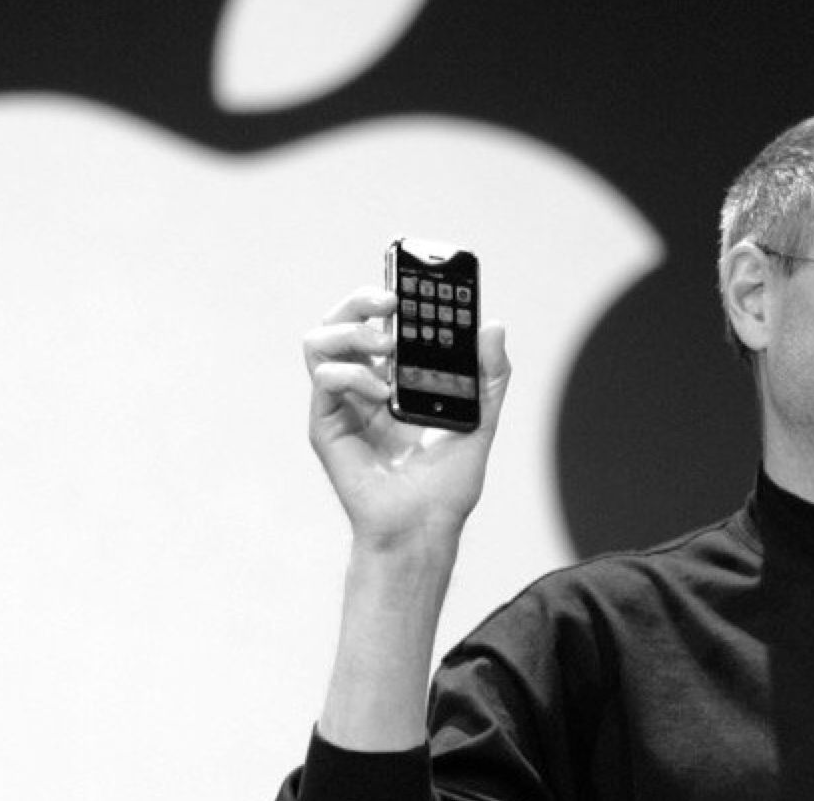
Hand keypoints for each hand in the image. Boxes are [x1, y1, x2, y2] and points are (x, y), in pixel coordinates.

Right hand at [303, 286, 510, 553]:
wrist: (424, 528)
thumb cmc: (447, 485)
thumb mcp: (480, 420)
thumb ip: (489, 375)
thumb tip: (494, 326)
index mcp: (394, 380)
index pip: (379, 322)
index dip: (388, 297)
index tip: (414, 284)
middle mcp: (362, 386)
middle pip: (341, 321)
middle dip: (361, 299)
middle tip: (392, 300)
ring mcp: (341, 405)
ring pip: (320, 340)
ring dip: (351, 330)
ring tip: (386, 346)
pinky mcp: (326, 425)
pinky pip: (324, 378)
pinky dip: (352, 374)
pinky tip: (381, 393)